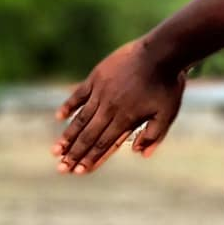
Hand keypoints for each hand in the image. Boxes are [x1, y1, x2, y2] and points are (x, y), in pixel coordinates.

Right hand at [52, 40, 185, 173]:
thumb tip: (139, 154)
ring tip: (56, 150)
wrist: (161, 53)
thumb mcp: (167, 114)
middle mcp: (110, 108)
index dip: (91, 159)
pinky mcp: (97, 77)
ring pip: (80, 118)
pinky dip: (68, 106)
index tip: (78, 171)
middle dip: (74, 154)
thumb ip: (153, 135)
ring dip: (68, 136)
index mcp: (126, 119)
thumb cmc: (168, 85)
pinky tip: (58, 117)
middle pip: (88, 135)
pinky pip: (79, 94)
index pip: (104, 144)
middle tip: (61, 168)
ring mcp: (101, 92)